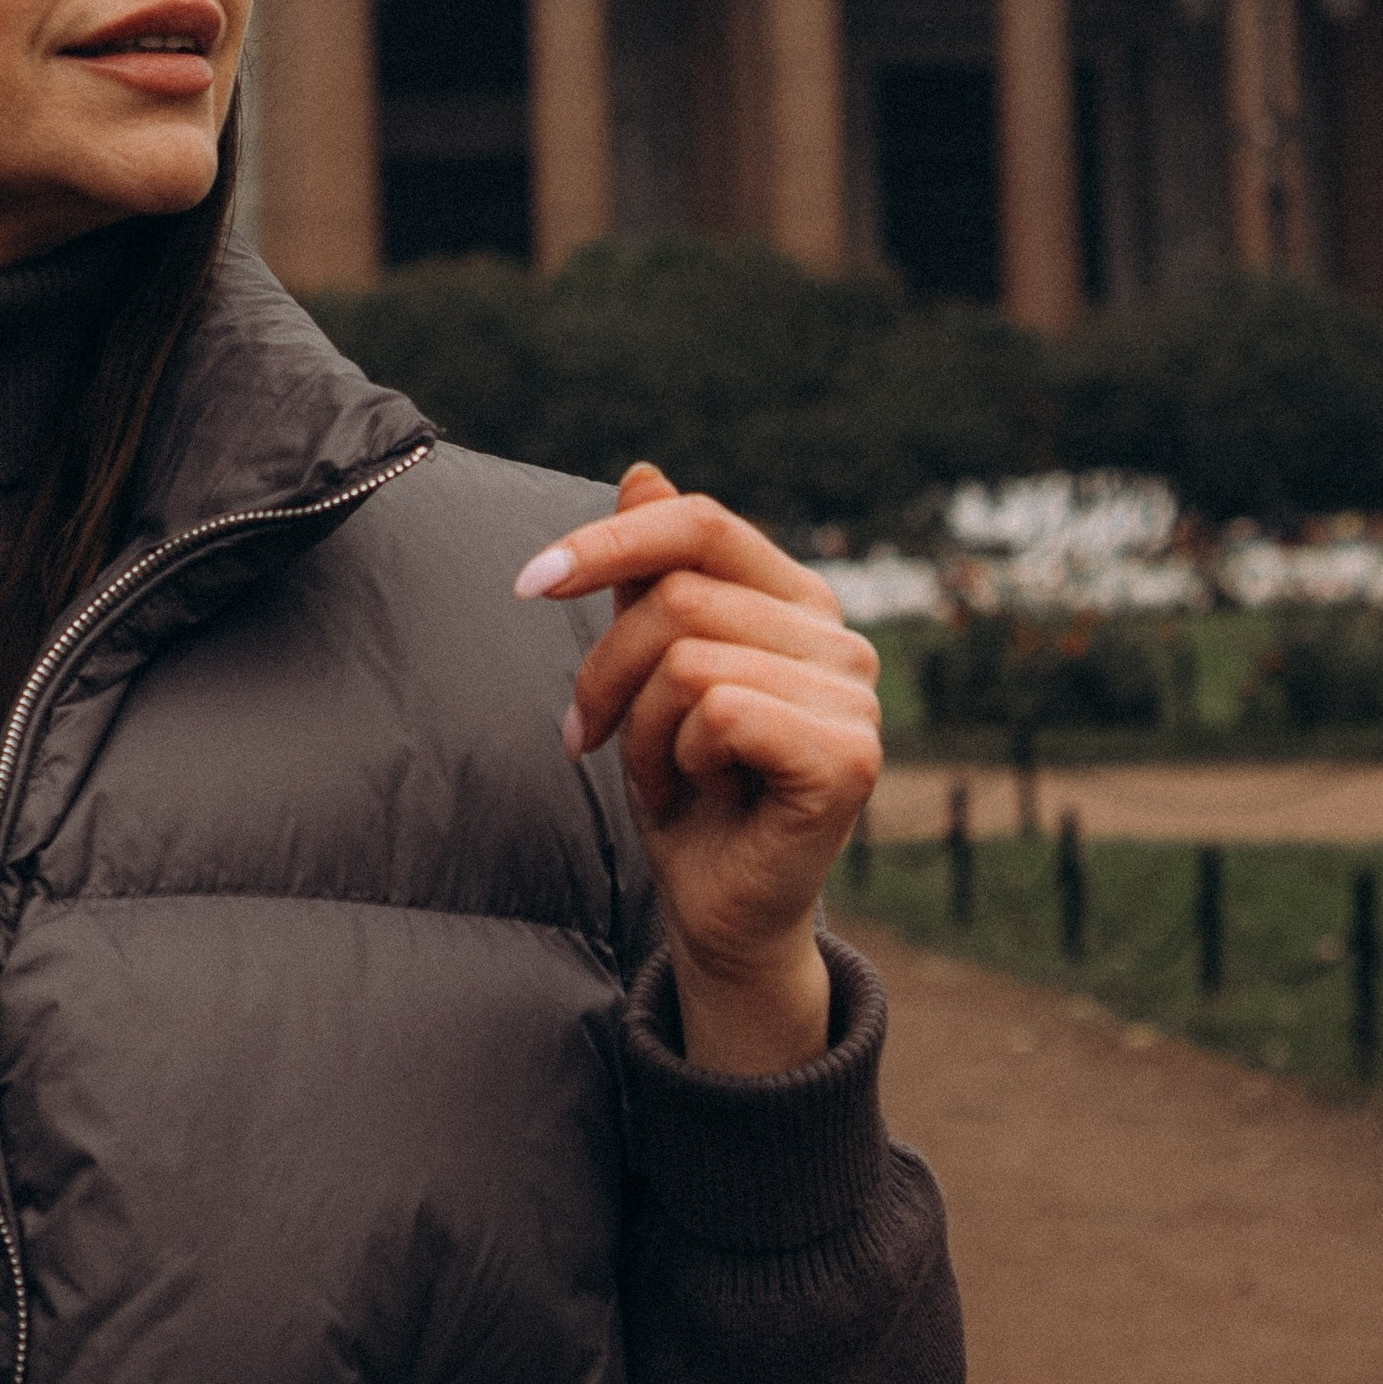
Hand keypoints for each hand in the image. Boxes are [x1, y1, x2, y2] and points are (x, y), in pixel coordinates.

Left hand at [515, 465, 882, 1077]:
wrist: (718, 910)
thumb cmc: (686, 789)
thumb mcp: (647, 672)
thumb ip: (651, 576)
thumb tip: (643, 472)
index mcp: (798, 599)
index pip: (700, 523)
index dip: (608, 540)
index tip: (527, 583)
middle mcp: (841, 636)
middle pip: (678, 597)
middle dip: (607, 673)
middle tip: (592, 739)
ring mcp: (855, 697)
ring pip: (689, 660)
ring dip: (642, 732)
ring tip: (664, 775)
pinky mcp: (850, 758)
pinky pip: (719, 712)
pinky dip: (680, 760)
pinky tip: (702, 795)